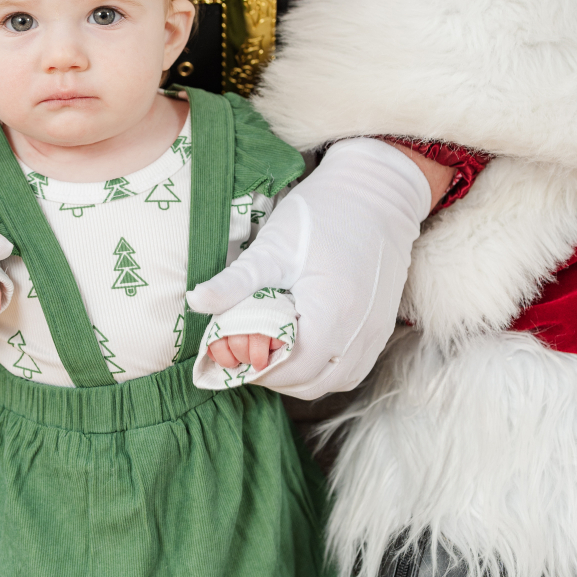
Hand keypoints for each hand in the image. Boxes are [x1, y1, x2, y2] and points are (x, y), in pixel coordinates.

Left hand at [187, 138, 430, 398]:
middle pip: (309, 382)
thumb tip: (196, 301)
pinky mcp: (380, 330)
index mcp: (332, 312)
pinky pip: (350, 370)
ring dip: (297, 377)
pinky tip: (301, 348)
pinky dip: (323, 371)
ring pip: (331, 382)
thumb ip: (236, 281)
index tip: (230, 352)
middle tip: (243, 351)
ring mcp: (374, 335)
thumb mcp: (273, 246)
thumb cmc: (322, 215)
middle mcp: (359, 332)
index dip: (255, 367)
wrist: (376, 194)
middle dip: (271, 374)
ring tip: (270, 349)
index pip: (289, 367)